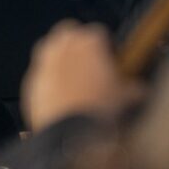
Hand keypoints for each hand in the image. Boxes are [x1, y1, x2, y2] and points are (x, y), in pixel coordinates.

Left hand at [21, 21, 142, 130]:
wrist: (69, 137)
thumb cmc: (102, 111)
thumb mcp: (128, 99)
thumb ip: (135, 89)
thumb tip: (139, 91)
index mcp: (90, 41)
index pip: (99, 31)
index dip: (106, 45)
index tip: (110, 59)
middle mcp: (63, 45)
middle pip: (69, 32)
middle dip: (77, 42)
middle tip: (88, 62)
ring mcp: (43, 61)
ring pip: (49, 49)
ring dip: (59, 57)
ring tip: (71, 78)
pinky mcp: (29, 80)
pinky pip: (39, 73)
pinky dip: (47, 79)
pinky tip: (58, 96)